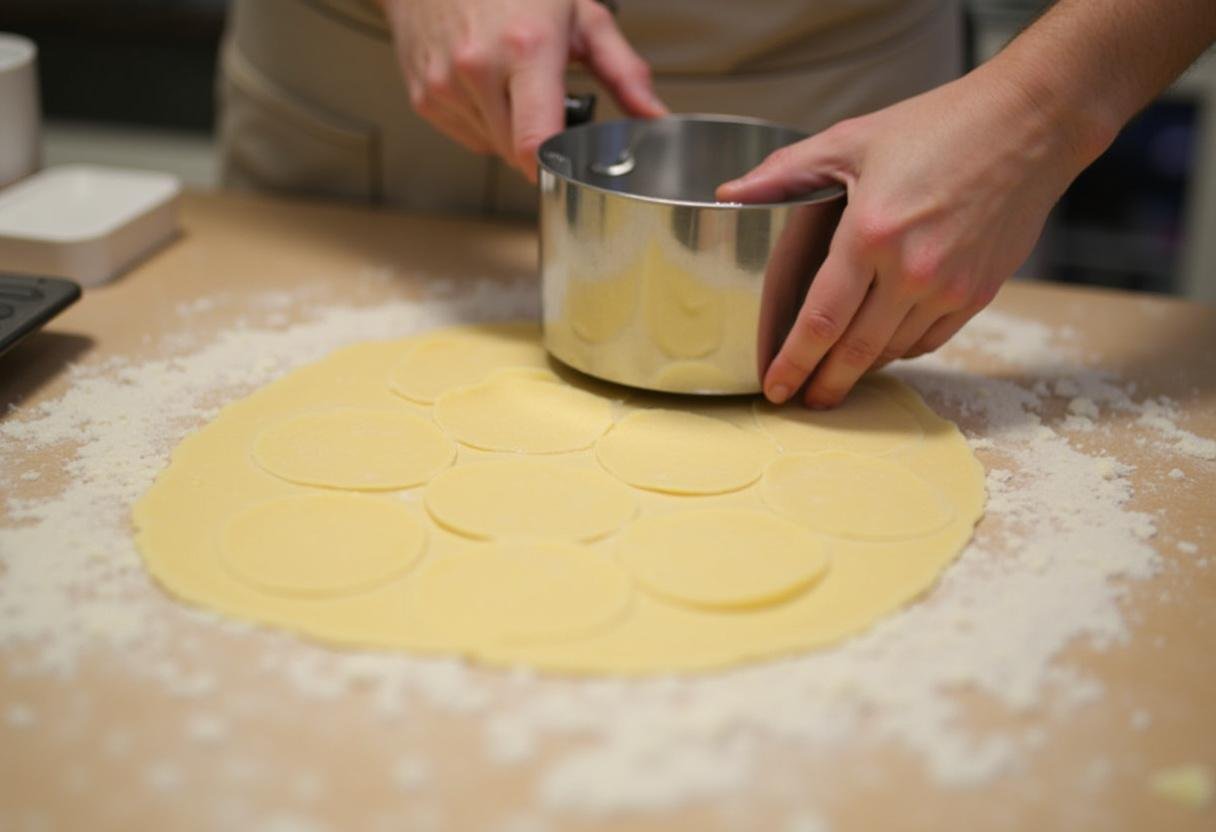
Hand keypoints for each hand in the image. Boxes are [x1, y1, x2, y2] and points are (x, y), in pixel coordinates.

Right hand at [382, 0, 666, 181]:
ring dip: (513, 132)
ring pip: (495, 149)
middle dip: (542, 143)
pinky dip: (485, 124)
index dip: (558, 168)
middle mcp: (478, 68)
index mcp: (524, 48)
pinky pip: (469, 137)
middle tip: (551, 103)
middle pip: (519, 154)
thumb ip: (624, 71)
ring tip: (515, 85)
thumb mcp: (582, 15)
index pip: (536, 141)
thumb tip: (654, 116)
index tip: (573, 171)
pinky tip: (488, 88)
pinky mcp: (424, 98)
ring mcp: (445, 85)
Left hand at [718, 69, 1103, 407]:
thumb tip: (727, 193)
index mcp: (871, 234)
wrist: (1030, 125)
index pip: (821, 320)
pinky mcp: (978, 293)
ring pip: (892, 351)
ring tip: (834, 377)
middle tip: (800, 402)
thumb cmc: (938, 125)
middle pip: (855, 352)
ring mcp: (950, 287)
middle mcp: (912, 271)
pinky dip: (899, 350)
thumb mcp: (852, 139)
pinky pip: (929, 341)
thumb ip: (785, 172)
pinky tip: (880, 348)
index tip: (774, 387)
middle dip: (823, 385)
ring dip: (859, 369)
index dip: (793, 361)